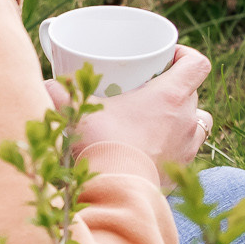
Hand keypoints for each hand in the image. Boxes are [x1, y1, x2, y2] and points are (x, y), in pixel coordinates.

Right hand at [45, 45, 212, 174]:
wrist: (117, 188)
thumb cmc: (103, 144)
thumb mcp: (75, 111)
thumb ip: (58, 93)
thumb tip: (46, 85)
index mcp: (169, 96)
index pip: (197, 64)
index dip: (185, 55)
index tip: (166, 57)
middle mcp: (187, 118)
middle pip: (193, 92)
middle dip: (173, 87)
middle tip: (146, 88)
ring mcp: (188, 145)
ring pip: (197, 121)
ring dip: (181, 116)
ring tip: (157, 118)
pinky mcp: (183, 168)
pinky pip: (186, 148)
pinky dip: (175, 143)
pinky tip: (153, 146)